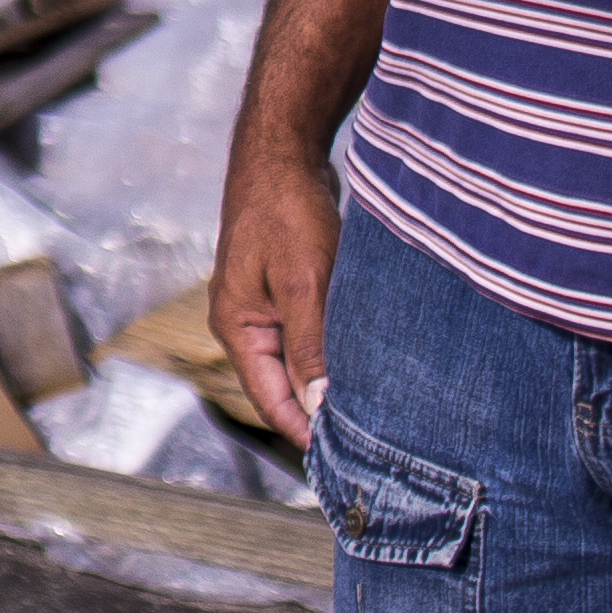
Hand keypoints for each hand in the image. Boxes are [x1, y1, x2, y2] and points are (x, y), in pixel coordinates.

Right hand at [211, 121, 341, 451]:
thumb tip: (319, 406)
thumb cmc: (286, 212)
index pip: (269, 401)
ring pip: (299, 361)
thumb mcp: (303, 283)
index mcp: (237, 326)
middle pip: (282, 386)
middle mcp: (245, 322)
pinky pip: (308, 335)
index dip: (305, 432)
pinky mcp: (286, 289)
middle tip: (370, 442)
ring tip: (374, 408)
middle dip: (320, 412)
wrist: (283, 152)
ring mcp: (264, 305)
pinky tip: (366, 360)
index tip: (347, 460)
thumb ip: (309, 346)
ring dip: (329, 380)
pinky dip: (333, 350)